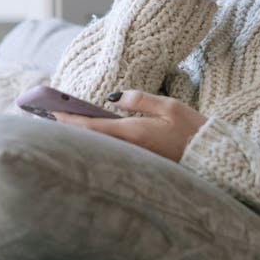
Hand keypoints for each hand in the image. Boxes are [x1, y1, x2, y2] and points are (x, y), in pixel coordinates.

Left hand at [53, 90, 207, 161]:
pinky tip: (90, 134)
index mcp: (135, 133)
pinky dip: (96, 141)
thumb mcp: (170, 106)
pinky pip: (112, 151)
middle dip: (69, 128)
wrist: (213, 158)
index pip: (93, 126)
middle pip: (91, 138)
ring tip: (62, 123)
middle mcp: (131, 149)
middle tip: (46, 117)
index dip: (70, 119)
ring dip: (81, 135)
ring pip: (100, 146)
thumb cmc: (194, 130)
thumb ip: (140, 100)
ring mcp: (135, 158)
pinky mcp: (141, 163)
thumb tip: (112, 96)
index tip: (51, 111)